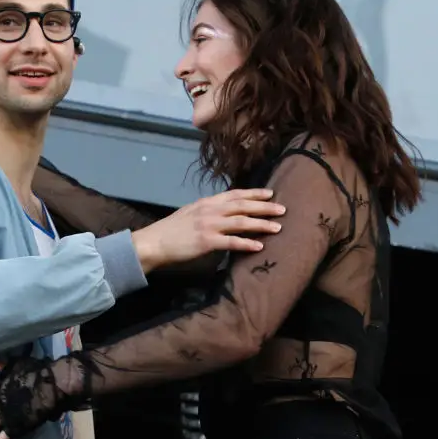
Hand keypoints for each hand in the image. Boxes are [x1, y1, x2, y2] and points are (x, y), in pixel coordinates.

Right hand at [131, 189, 285, 272]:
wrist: (154, 242)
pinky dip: (246, 243)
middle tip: (283, 209)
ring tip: (277, 227)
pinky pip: (231, 242)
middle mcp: (210, 210)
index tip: (270, 193)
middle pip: (242, 206)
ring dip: (261, 224)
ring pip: (241, 222)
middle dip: (264, 207)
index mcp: (206, 202)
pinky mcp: (206, 241)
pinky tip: (259, 246)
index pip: (235, 194)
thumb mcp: (190, 213)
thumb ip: (207, 211)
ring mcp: (209, 225)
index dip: (254, 193)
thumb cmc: (171, 230)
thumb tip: (223, 212)